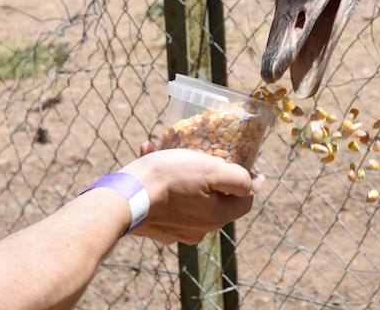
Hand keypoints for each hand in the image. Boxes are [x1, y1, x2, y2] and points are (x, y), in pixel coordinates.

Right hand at [120, 142, 263, 244]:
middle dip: (210, 173)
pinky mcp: (156, 227)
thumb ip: (239, 179)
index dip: (246, 179)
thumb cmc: (168, 178)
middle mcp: (199, 229)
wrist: (122, 198)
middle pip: (217, 198)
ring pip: (189, 196)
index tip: (239, 162)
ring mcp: (176, 231)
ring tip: (168, 149)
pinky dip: (163, 181)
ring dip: (183, 172)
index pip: (244, 200)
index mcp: (217, 217)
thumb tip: (258, 184)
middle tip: (201, 153)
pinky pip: (167, 200)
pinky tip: (150, 154)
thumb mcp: (211, 169)